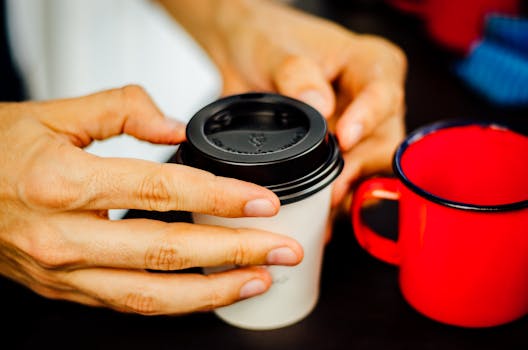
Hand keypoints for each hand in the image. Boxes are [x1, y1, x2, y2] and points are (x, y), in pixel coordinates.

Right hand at [0, 85, 302, 314]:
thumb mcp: (54, 112)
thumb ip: (121, 107)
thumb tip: (173, 126)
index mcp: (65, 182)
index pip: (163, 191)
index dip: (220, 198)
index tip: (262, 202)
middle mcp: (66, 236)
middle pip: (169, 253)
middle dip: (235, 254)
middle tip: (281, 250)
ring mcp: (65, 272)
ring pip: (152, 295)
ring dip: (214, 292)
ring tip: (258, 281)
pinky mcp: (66, 290)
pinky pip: (129, 304)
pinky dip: (176, 302)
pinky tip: (208, 292)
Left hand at [160, 0, 405, 208]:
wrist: (242, 58)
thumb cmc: (266, 41)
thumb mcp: (275, 50)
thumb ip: (296, 74)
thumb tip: (320, 105)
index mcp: (369, 64)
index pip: (383, 94)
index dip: (367, 119)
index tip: (345, 138)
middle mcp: (371, 100)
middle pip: (385, 140)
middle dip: (360, 168)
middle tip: (333, 188)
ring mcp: (358, 130)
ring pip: (372, 168)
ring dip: (350, 190)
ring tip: (324, 206)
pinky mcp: (340, 154)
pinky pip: (349, 182)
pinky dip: (336, 200)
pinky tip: (320, 213)